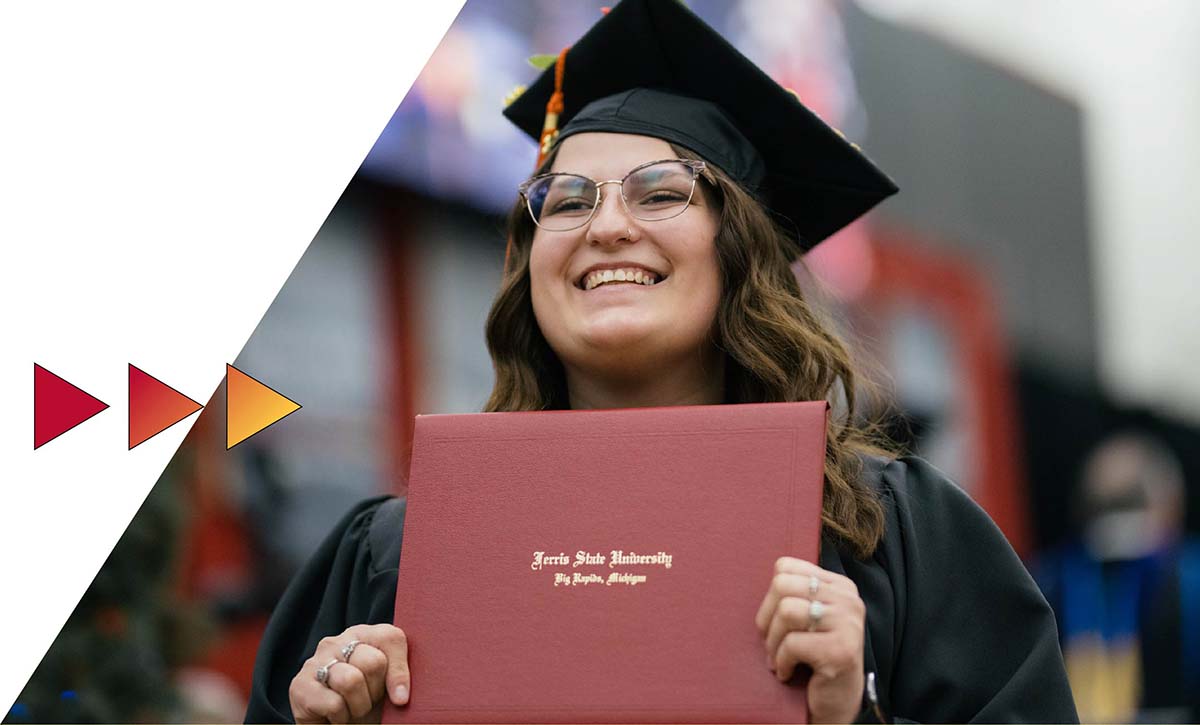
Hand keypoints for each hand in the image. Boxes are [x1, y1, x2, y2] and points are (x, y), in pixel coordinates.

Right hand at [289, 623, 410, 723]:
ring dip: (359, 706)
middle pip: (372, 662)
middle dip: (376, 692)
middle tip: (368, 701)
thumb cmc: (367, 704)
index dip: (400, 672)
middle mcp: (336, 642)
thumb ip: (397, 675)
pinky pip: (333, 703)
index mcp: (363, 634)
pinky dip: (341, 718)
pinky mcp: (299, 686)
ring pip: (351, 681)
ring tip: (352, 709)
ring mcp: (314, 661)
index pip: (390, 638)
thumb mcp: (389, 686)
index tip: (401, 698)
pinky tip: (335, 716)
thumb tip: (401, 696)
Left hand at [755, 557, 865, 723]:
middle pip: (782, 585)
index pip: (785, 567)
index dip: (768, 596)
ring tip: (778, 658)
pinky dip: (781, 662)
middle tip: (770, 643)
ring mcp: (848, 623)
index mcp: (839, 585)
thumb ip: (794, 593)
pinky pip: (792, 644)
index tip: (772, 622)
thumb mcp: (807, 617)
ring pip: (786, 612)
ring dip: (773, 642)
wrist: (835, 702)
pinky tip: (787, 672)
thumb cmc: (813, 658)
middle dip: (767, 619)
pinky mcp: (841, 650)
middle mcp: (848, 599)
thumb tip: (753, 572)